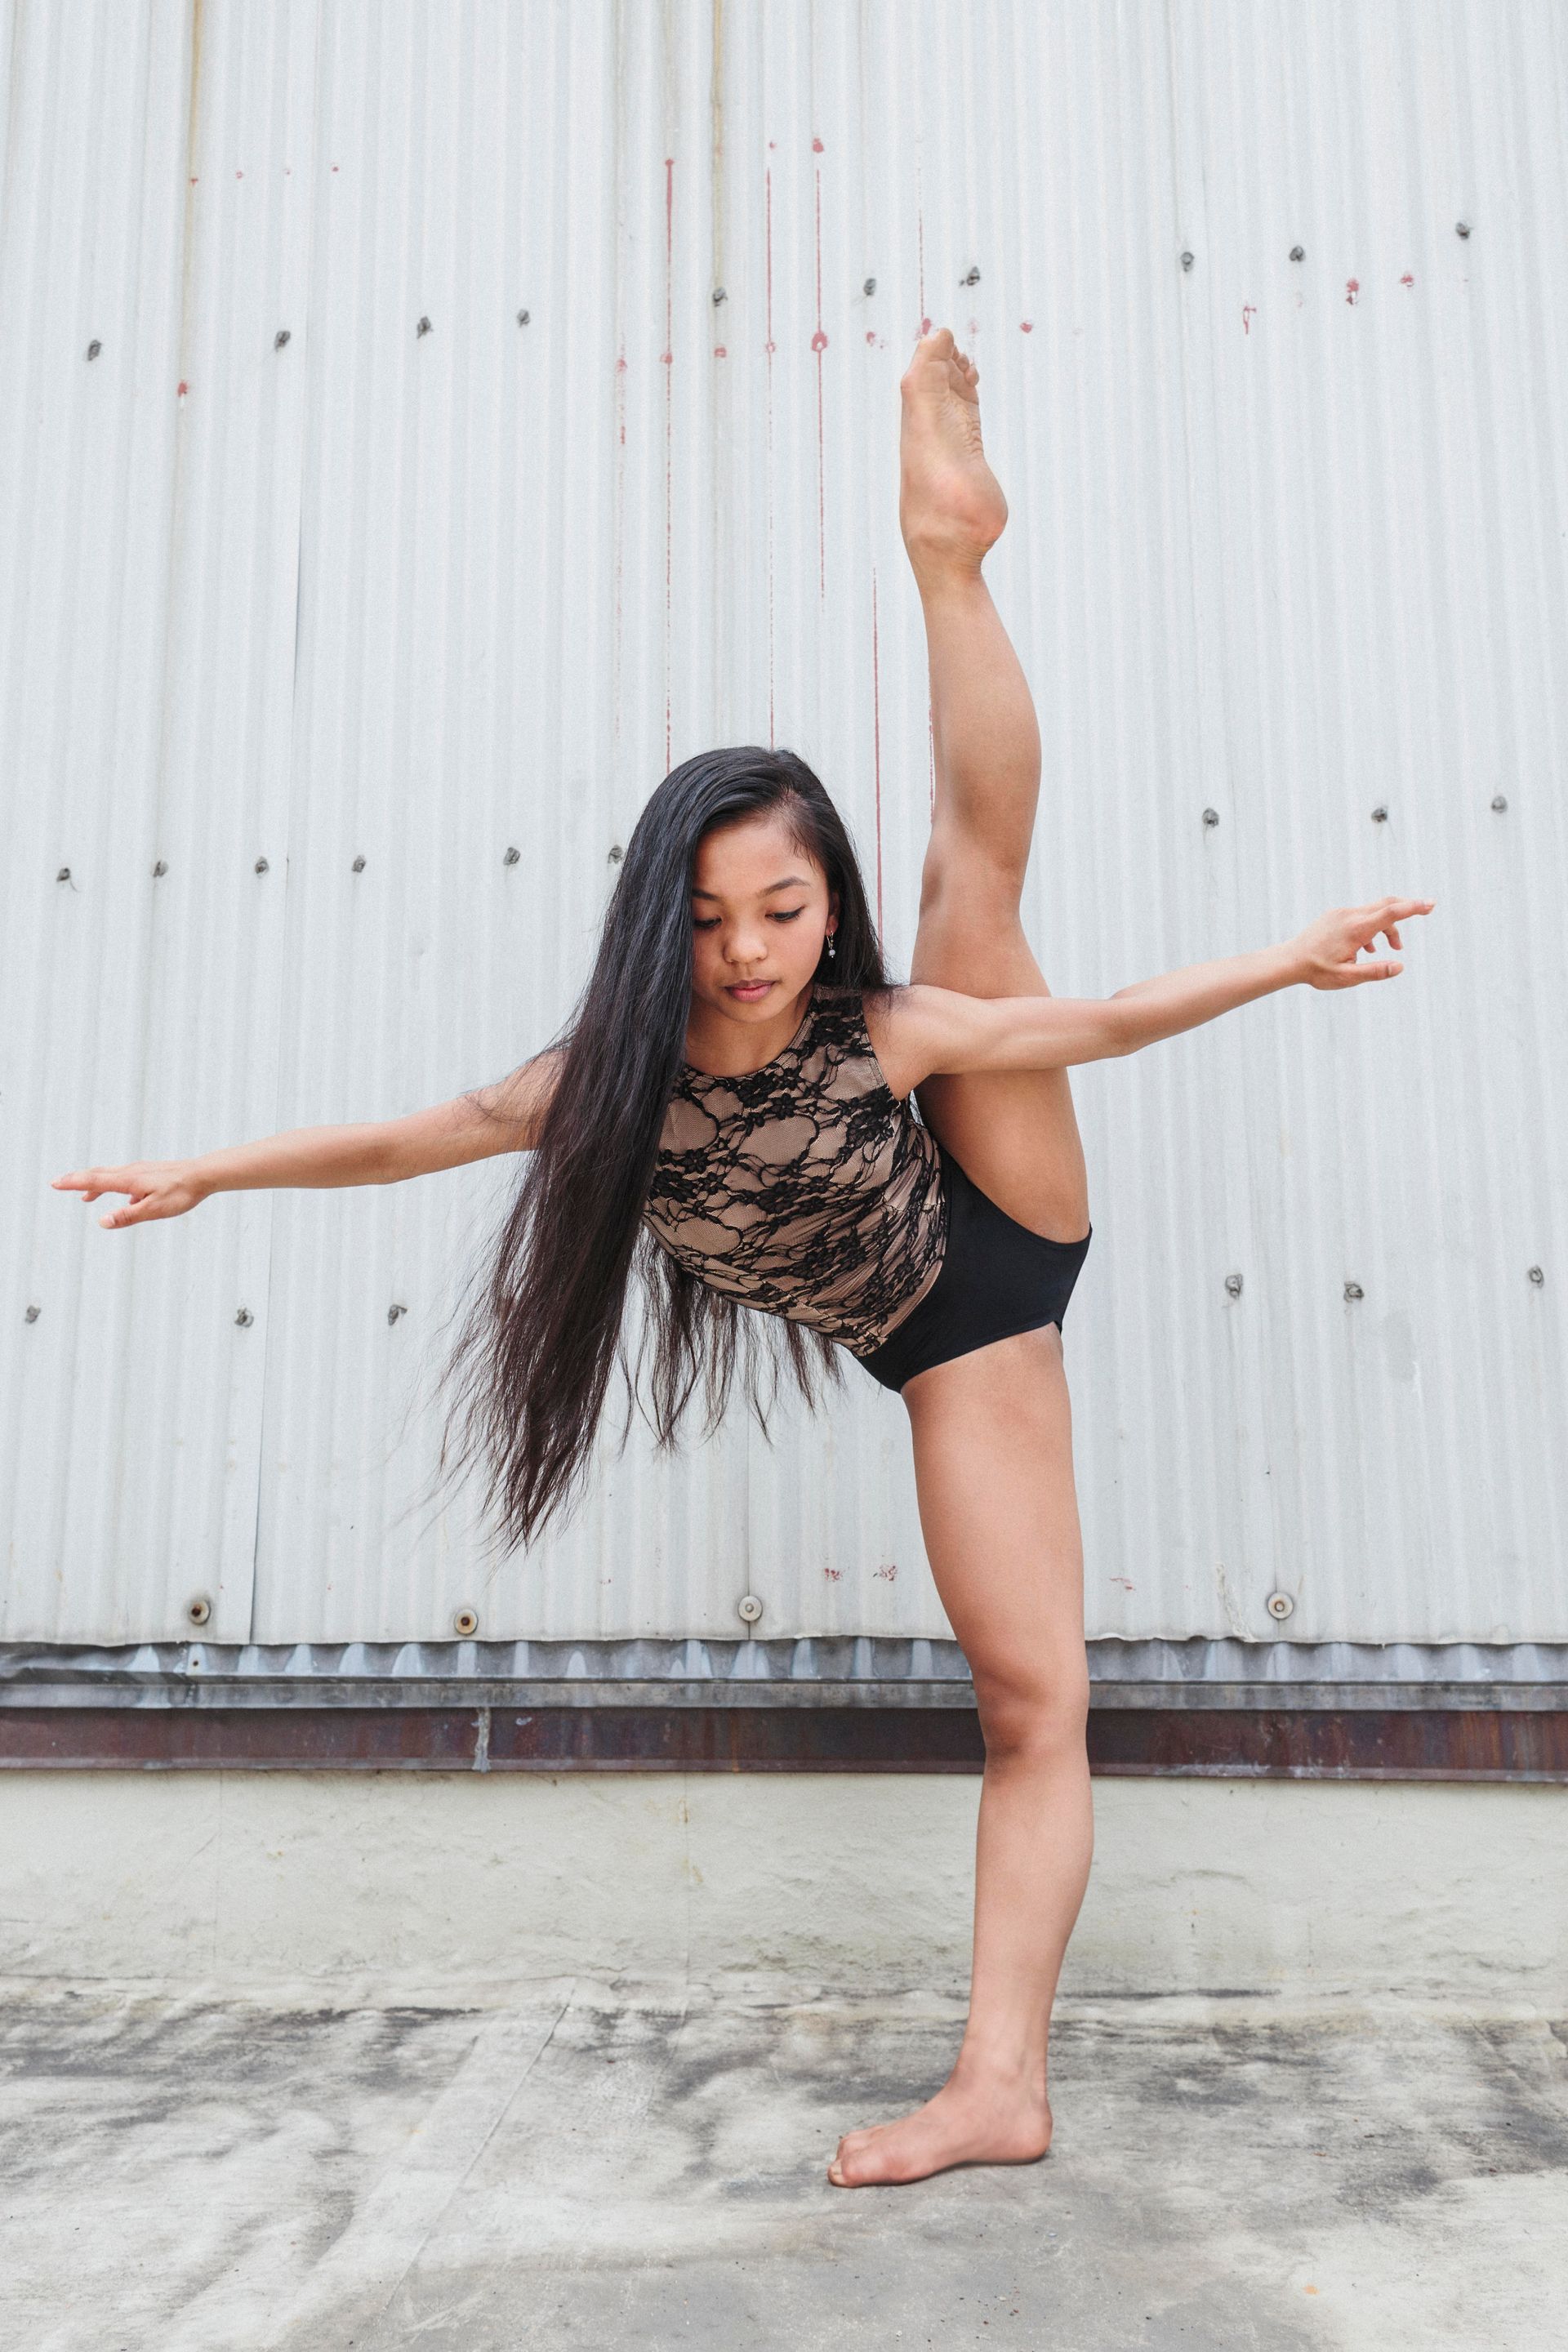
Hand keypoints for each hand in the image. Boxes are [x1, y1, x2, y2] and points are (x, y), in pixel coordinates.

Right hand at [51, 1159, 209, 1228]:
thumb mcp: (154, 1209)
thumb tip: (101, 1221)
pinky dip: (117, 1186)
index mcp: (129, 1180)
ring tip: (86, 1196)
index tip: (55, 1183)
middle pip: (99, 1174)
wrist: (204, 1174)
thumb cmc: (181, 1193)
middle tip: (58, 1183)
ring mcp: (142, 1171)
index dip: (73, 1182)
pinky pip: (128, 1179)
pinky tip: (128, 1200)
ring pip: (113, 1176)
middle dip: (77, 1180)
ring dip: (96, 1184)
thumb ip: (128, 1216)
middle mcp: (132, 1172)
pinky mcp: (151, 1173)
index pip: (94, 1180)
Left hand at [1287, 896, 1434, 990]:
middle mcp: (1350, 916)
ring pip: (1374, 911)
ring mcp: (1341, 913)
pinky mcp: (1335, 915)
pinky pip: (1361, 915)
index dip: (1413, 908)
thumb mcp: (1347, 978)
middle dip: (1406, 909)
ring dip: (1387, 926)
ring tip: (1393, 948)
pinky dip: (1372, 926)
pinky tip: (1368, 948)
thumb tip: (1399, 966)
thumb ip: (1374, 972)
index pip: (1391, 913)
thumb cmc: (1317, 971)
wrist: (1289, 961)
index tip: (1431, 904)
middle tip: (1426, 911)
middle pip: (1386, 904)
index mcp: (1356, 929)